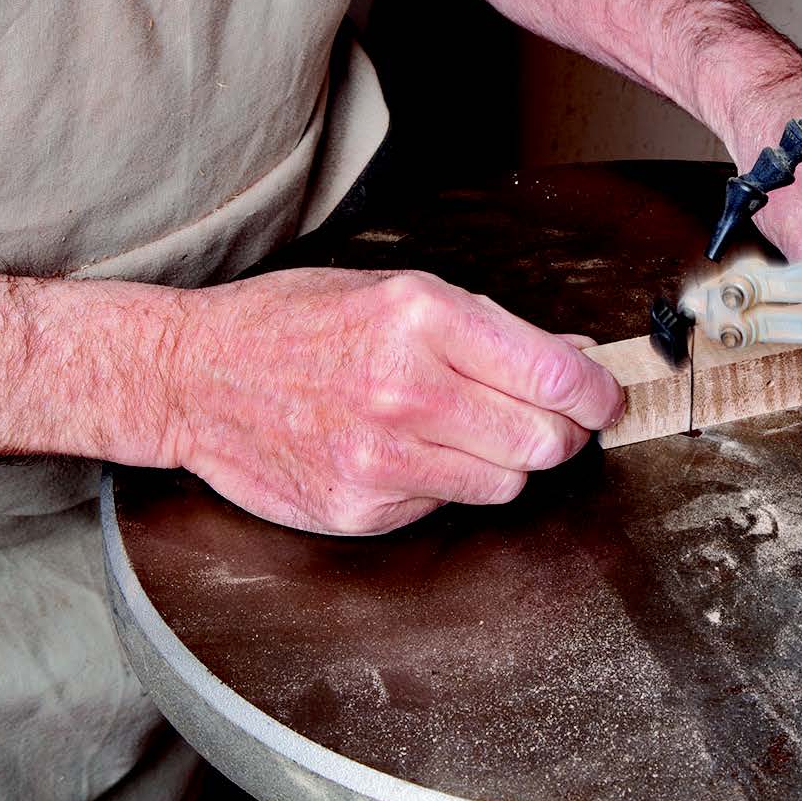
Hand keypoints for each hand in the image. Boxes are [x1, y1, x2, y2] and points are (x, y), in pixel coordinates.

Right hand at [165, 269, 623, 535]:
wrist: (196, 377)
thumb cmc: (293, 324)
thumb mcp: (395, 293)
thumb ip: (492, 329)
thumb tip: (574, 357)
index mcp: (422, 318)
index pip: (556, 376)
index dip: (598, 394)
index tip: (605, 398)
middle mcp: (407, 389)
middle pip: (546, 440)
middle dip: (560, 431)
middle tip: (547, 418)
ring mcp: (384, 457)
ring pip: (509, 482)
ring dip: (507, 461)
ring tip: (466, 431)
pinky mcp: (365, 507)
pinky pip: (449, 504)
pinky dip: (447, 483)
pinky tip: (409, 452)